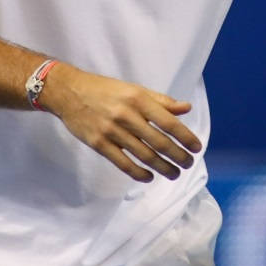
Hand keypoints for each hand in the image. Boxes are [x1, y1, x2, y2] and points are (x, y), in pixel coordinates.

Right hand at [42, 63, 202, 181]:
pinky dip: (138, 172)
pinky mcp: (99, 144)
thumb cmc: (105, 89)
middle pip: (158, 141)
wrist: (69, 92)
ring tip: (174, 173)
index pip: (168, 121)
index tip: (196, 147)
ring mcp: (112, 131)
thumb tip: (186, 108)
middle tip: (188, 164)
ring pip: (143, 155)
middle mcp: (127, 115)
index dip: (185, 136)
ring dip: (162, 167)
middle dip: (177, 155)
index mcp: (138, 98)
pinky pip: (123, 163)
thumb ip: (160, 101)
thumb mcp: (134, 89)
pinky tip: (150, 176)